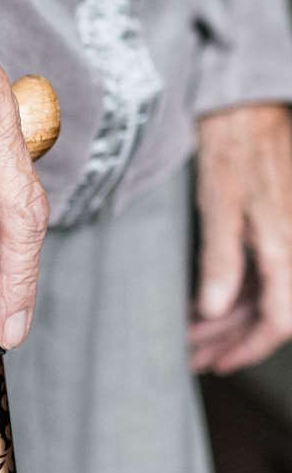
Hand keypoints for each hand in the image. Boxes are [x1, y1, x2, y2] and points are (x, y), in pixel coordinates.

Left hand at [189, 104, 291, 373]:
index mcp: (284, 249)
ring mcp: (285, 240)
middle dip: (228, 339)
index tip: (214, 362)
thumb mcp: (219, 204)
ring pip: (262, 296)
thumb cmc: (232, 150)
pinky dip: (233, 293)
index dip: (247, 348)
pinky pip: (260, 274)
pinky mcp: (274, 230)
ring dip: (228, 320)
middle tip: (190, 354)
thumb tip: (213, 309)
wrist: (246, 111)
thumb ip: (220, 260)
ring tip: (191, 337)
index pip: (278, 321)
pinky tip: (205, 303)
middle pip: (268, 314)